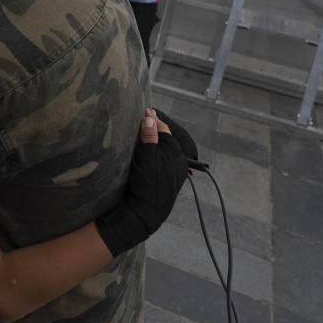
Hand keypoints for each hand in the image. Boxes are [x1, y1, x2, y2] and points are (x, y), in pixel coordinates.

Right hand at [95, 108, 189, 256]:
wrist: (145, 214)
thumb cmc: (146, 184)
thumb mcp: (145, 157)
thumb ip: (148, 137)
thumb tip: (149, 117)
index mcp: (174, 153)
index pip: (162, 129)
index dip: (152, 118)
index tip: (144, 109)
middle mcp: (177, 162)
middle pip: (165, 139)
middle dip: (155, 128)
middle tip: (146, 117)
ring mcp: (173, 172)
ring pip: (164, 150)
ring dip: (155, 140)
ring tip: (145, 131)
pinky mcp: (167, 180)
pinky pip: (162, 160)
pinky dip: (156, 152)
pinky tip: (149, 153)